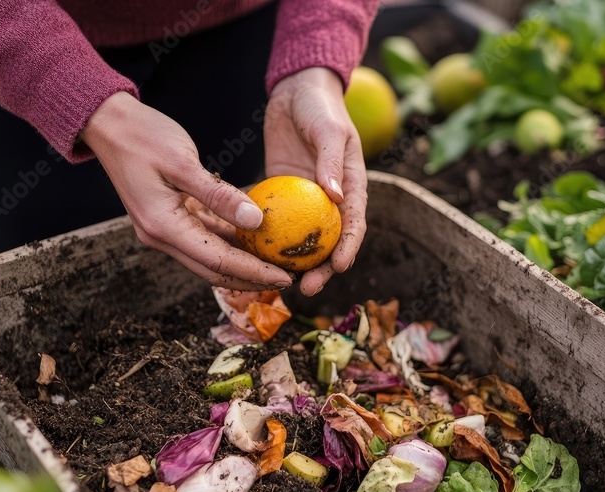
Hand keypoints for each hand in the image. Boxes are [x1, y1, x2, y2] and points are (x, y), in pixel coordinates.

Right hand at [81, 92, 291, 289]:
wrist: (108, 124)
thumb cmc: (142, 136)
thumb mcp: (183, 161)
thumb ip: (218, 195)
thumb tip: (256, 221)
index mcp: (163, 226)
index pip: (218, 261)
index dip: (253, 272)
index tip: (284, 276)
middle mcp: (161, 236)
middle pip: (214, 269)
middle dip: (251, 277)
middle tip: (287, 277)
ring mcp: (163, 229)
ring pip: (209, 256)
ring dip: (241, 262)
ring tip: (276, 261)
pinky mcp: (168, 218)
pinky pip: (204, 237)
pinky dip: (228, 241)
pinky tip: (253, 238)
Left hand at [265, 67, 366, 295]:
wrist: (297, 91)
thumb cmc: (320, 108)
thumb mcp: (329, 131)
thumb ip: (331, 163)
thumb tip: (337, 199)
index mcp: (351, 188)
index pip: (354, 226)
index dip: (348, 250)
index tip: (339, 269)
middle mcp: (330, 200)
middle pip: (327, 242)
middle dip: (320, 269)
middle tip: (305, 288)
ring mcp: (304, 200)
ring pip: (299, 239)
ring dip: (291, 262)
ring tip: (278, 282)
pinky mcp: (280, 194)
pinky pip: (274, 221)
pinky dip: (266, 238)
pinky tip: (250, 254)